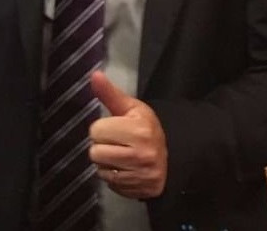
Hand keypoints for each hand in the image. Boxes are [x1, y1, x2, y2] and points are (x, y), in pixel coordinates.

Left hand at [88, 71, 166, 198]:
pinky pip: (109, 184)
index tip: (115, 128)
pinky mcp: (138, 191)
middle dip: (102, 146)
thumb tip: (94, 75)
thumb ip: (110, 93)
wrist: (171, 156)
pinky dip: (113, 177)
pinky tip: (125, 168)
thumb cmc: (146, 128)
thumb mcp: (131, 107)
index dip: (103, 128)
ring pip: (100, 170)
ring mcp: (140, 176)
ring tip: (120, 156)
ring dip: (106, 163)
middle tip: (117, 143)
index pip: (96, 130)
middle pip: (95, 152)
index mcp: (139, 130)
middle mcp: (141, 155)